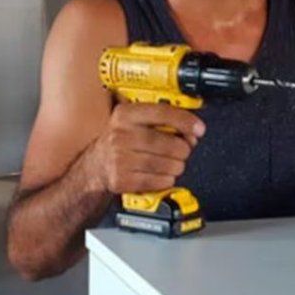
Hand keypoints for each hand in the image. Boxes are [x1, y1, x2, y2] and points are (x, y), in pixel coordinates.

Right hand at [88, 103, 205, 194]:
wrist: (95, 167)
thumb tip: (193, 131)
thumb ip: (162, 121)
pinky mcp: (121, 180)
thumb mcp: (135, 122)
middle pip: (168, 144)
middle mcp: (119, 135)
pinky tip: (161, 174)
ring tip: (171, 163)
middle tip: (183, 150)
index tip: (199, 129)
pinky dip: (166, 179)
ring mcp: (118, 159)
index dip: (185, 121)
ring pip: (166, 164)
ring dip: (176, 166)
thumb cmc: (122, 142)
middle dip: (183, 149)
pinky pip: (157, 181)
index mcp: (125, 114)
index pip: (162, 113)